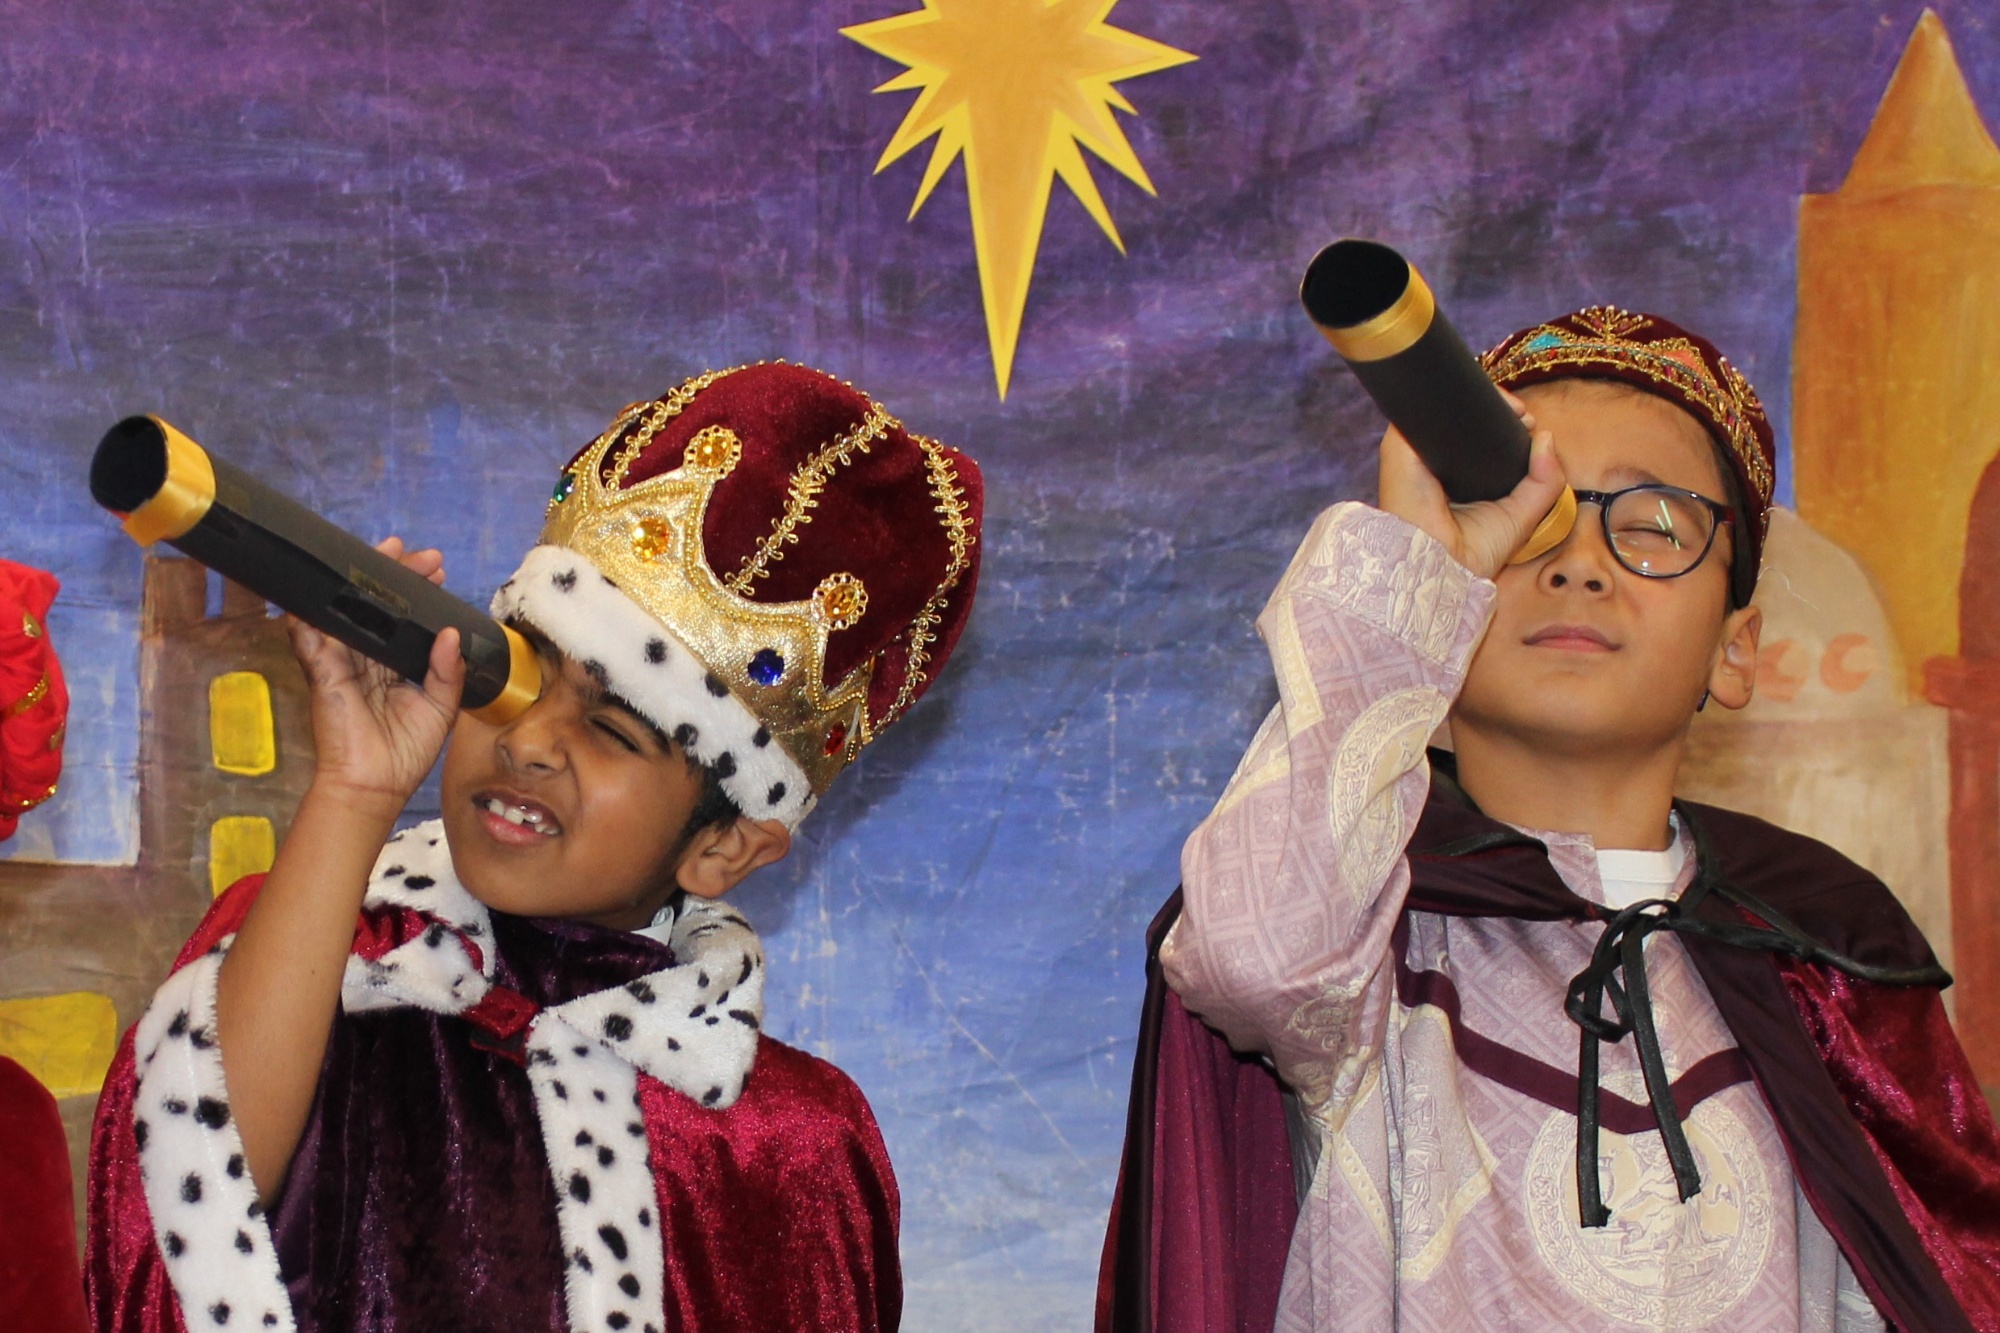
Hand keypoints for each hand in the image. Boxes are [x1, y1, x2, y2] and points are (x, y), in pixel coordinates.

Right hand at [286, 537, 465, 811]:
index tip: (436, 571)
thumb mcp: (439, 708)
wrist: (375, 786)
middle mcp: (365, 660)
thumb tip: (451, 634)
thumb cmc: (403, 753)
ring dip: (364, 582)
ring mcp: (341, 663)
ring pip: (348, 611)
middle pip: (375, 608)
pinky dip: (313, 613)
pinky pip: (311, 637)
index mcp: (391, 667)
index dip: (416, 594)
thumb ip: (447, 671)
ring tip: (388, 554)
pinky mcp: (323, 672)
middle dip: (393, 575)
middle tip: (417, 554)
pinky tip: (326, 589)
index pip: (401, 621)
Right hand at [1376, 391, 1569, 580]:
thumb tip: (1546, 436)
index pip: (1475, 438)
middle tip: (1522, 414)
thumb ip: (1545, 480)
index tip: (1527, 422)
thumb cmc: (1474, 552)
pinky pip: (1425, 409)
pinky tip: (1486, 406)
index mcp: (1454, 478)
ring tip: (1511, 409)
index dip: (1502, 423)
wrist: (1442, 568)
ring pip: (1445, 410)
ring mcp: (1413, 452)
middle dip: (1494, 409)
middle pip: (1461, 420)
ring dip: (1479, 401)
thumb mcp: (1522, 514)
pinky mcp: (1401, 446)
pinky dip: (1455, 401)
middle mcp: (1432, 462)